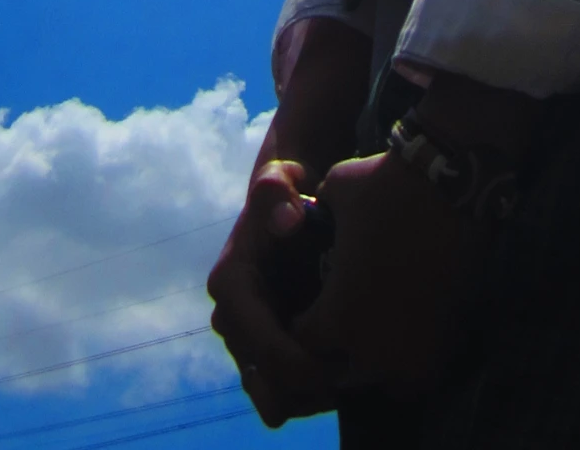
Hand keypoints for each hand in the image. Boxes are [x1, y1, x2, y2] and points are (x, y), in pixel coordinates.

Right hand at [208, 158, 342, 427]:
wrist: (286, 205)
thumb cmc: (286, 193)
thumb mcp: (280, 181)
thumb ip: (277, 192)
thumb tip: (288, 222)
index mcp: (230, 285)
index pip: (262, 345)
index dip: (300, 365)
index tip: (340, 366)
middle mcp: (231, 319)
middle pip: (265, 382)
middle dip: (306, 390)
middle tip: (349, 380)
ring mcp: (247, 339)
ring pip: (272, 397)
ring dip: (308, 398)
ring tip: (349, 381)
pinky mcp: (264, 349)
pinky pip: (282, 391)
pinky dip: (310, 392)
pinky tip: (342, 377)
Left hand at [291, 147, 483, 399]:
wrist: (453, 184)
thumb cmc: (384, 187)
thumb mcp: (333, 190)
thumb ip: (315, 211)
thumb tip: (308, 211)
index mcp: (336, 316)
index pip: (304, 344)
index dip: (305, 322)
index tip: (311, 305)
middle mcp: (371, 348)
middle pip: (341, 372)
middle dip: (337, 348)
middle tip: (344, 315)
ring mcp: (413, 352)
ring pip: (382, 380)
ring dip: (374, 360)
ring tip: (376, 324)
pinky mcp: (446, 344)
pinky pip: (418, 373)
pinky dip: (409, 359)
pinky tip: (408, 325)